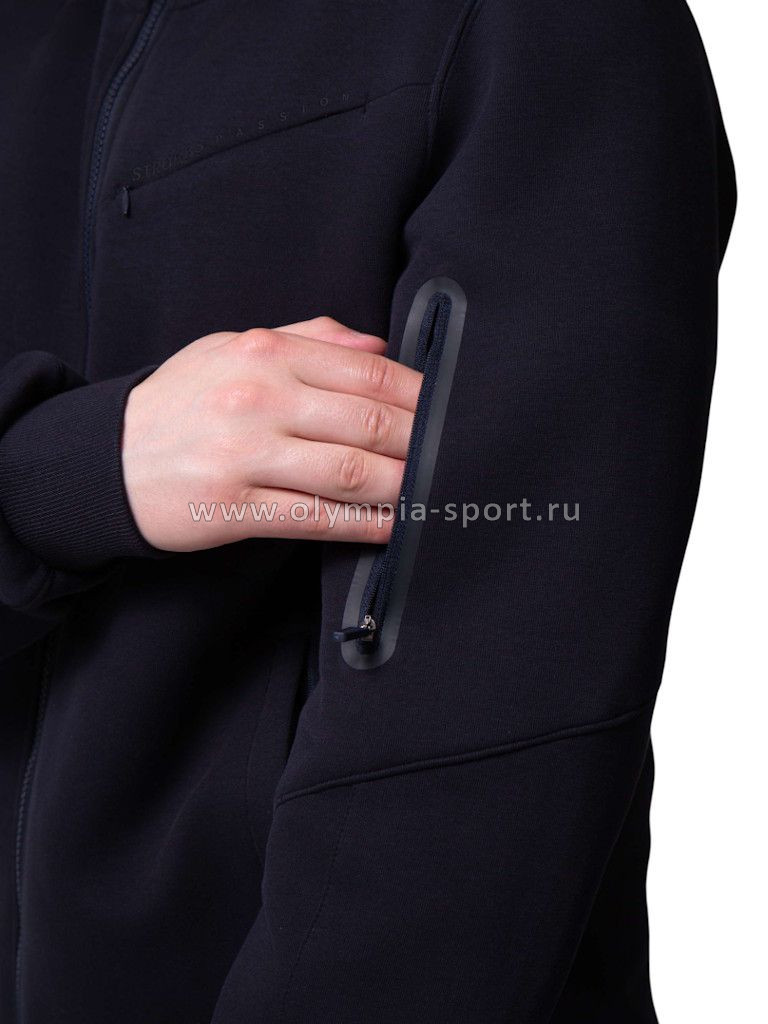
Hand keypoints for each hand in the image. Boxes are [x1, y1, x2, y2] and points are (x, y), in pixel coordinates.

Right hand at [122, 318, 420, 550]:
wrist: (105, 457)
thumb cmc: (179, 402)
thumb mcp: (232, 347)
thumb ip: (308, 339)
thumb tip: (377, 346)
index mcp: (265, 353)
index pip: (367, 373)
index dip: (420, 397)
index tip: (448, 413)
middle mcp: (258, 399)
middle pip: (368, 423)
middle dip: (421, 444)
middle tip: (452, 457)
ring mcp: (245, 455)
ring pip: (350, 473)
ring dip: (403, 487)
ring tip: (431, 492)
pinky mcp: (233, 507)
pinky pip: (315, 519)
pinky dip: (364, 525)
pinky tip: (393, 525)